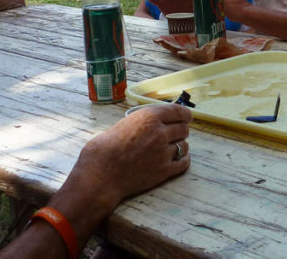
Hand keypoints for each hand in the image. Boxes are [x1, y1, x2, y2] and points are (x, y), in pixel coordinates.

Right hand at [69, 104, 191, 210]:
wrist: (100, 174)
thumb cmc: (105, 148)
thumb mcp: (125, 123)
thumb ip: (144, 121)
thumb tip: (157, 121)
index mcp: (149, 117)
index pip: (179, 111)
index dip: (184, 115)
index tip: (186, 117)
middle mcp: (159, 133)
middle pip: (183, 129)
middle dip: (181, 130)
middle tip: (176, 133)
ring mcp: (163, 153)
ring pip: (184, 146)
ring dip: (180, 145)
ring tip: (173, 147)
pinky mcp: (164, 171)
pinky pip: (184, 163)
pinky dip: (183, 159)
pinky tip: (179, 159)